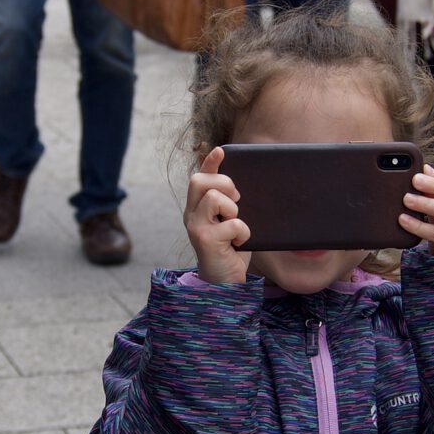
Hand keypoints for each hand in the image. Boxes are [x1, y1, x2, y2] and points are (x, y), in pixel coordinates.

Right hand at [184, 146, 251, 283]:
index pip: (199, 177)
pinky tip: (240, 242)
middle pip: (200, 181)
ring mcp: (195, 227)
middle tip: (236, 202)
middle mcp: (190, 215)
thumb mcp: (229, 222)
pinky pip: (232, 223)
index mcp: (196, 209)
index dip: (210, 162)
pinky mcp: (205, 240)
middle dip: (224, 184)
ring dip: (233, 209)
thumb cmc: (229, 251)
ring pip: (213, 198)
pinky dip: (243, 231)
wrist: (224, 283)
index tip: (221, 151)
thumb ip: (230, 205)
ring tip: (236, 225)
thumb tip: (240, 184)